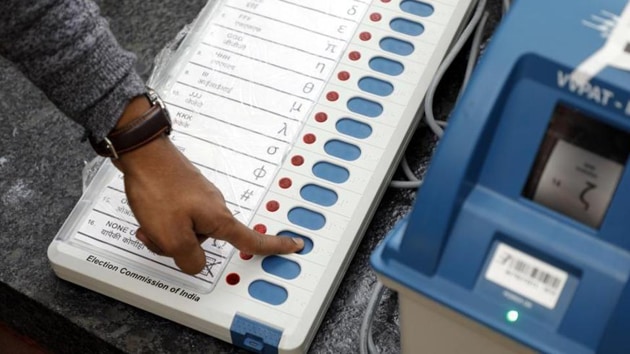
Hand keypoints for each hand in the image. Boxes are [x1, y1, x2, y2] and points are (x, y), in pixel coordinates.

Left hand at [110, 97, 303, 273]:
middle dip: (181, 247)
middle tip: (158, 237)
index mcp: (219, 219)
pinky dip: (163, 220)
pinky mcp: (186, 190)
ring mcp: (200, 196)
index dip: (275, 246)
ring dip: (167, 233)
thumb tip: (195, 264)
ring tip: (149, 222)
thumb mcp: (171, 237)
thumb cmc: (158, 188)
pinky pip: (178, 215)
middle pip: (206, 242)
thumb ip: (189, 259)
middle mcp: (215, 206)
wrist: (143, 152)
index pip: (253, 239)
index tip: (294, 245)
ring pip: (188, 229)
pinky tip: (149, 213)